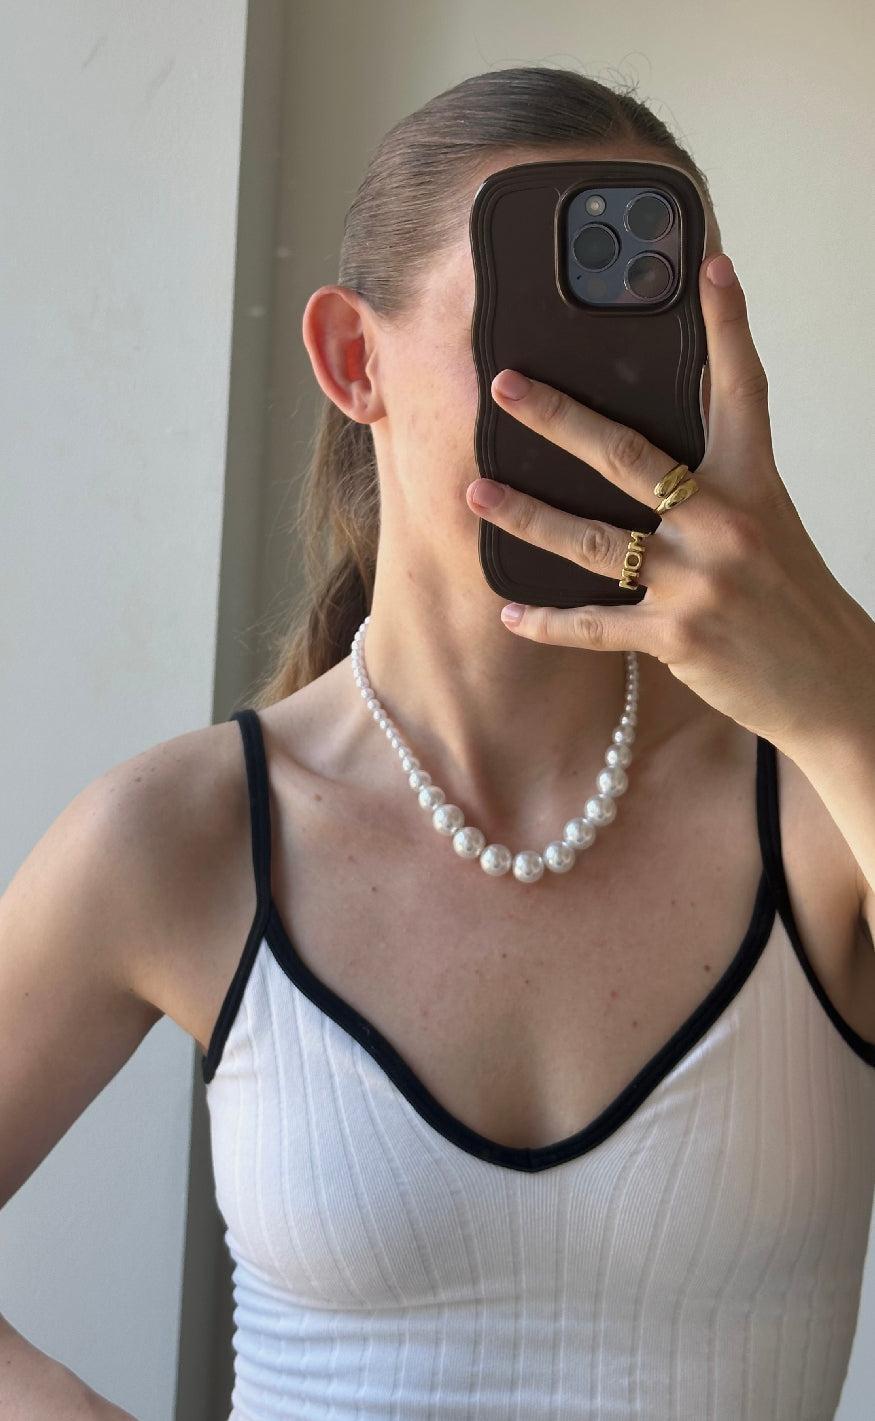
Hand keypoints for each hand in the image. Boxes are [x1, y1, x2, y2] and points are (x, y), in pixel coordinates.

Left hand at [465, 252, 868, 754]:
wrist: (828, 679)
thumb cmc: (789, 597)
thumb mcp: (767, 523)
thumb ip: (715, 485)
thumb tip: (650, 457)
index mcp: (753, 484)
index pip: (743, 390)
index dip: (728, 325)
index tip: (709, 266)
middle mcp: (725, 524)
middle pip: (629, 456)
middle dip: (560, 419)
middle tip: (505, 387)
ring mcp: (699, 581)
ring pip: (595, 541)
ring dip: (528, 517)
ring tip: (477, 494)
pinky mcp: (678, 636)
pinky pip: (596, 625)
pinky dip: (549, 622)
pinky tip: (511, 613)